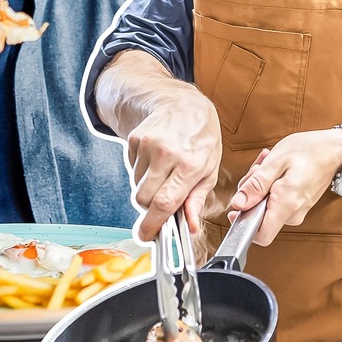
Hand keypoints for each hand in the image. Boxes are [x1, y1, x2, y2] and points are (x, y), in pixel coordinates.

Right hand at [127, 87, 221, 240]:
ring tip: (164, 176)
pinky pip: (132, 171)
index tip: (146, 236)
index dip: (152, 225)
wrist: (185, 105)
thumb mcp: (210, 169)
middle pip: (144, 200)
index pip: (165, 203)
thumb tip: (190, 227)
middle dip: (150, 209)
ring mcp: (148, 146)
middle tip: (161, 205)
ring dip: (147, 190)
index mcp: (190, 165)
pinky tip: (156, 163)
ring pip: (136, 187)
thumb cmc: (202, 139)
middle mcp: (167, 154)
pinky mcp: (135, 140)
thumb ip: (196, 200)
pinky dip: (142, 175)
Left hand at [228, 129, 341, 245]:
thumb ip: (256, 185)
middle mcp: (293, 214)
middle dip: (251, 193)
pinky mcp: (298, 206)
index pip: (261, 235)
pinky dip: (271, 186)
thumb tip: (238, 203)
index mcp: (286, 204)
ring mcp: (297, 211)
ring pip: (266, 207)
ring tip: (268, 166)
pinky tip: (276, 170)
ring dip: (261, 186)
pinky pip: (276, 202)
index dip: (244, 223)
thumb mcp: (276, 161)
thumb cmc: (309, 151)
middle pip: (259, 216)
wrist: (334, 149)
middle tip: (257, 171)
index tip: (238, 206)